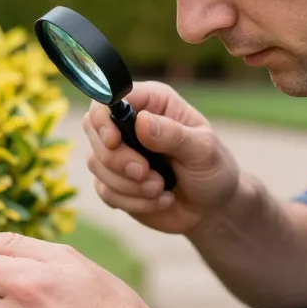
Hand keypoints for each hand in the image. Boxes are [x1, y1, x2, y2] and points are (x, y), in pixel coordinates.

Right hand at [82, 81, 241, 234]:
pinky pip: (105, 190)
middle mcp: (130, 124)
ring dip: (129, 185)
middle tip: (146, 174)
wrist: (213, 209)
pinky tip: (159, 200)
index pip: (109, 99)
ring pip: (96, 164)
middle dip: (117, 160)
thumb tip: (142, 121)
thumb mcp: (203, 150)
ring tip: (161, 189)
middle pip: (94, 131)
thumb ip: (173, 135)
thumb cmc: (212, 170)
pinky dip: (132, 201)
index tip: (114, 141)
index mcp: (152, 103)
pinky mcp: (114, 181)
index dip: (103, 119)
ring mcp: (119, 153)